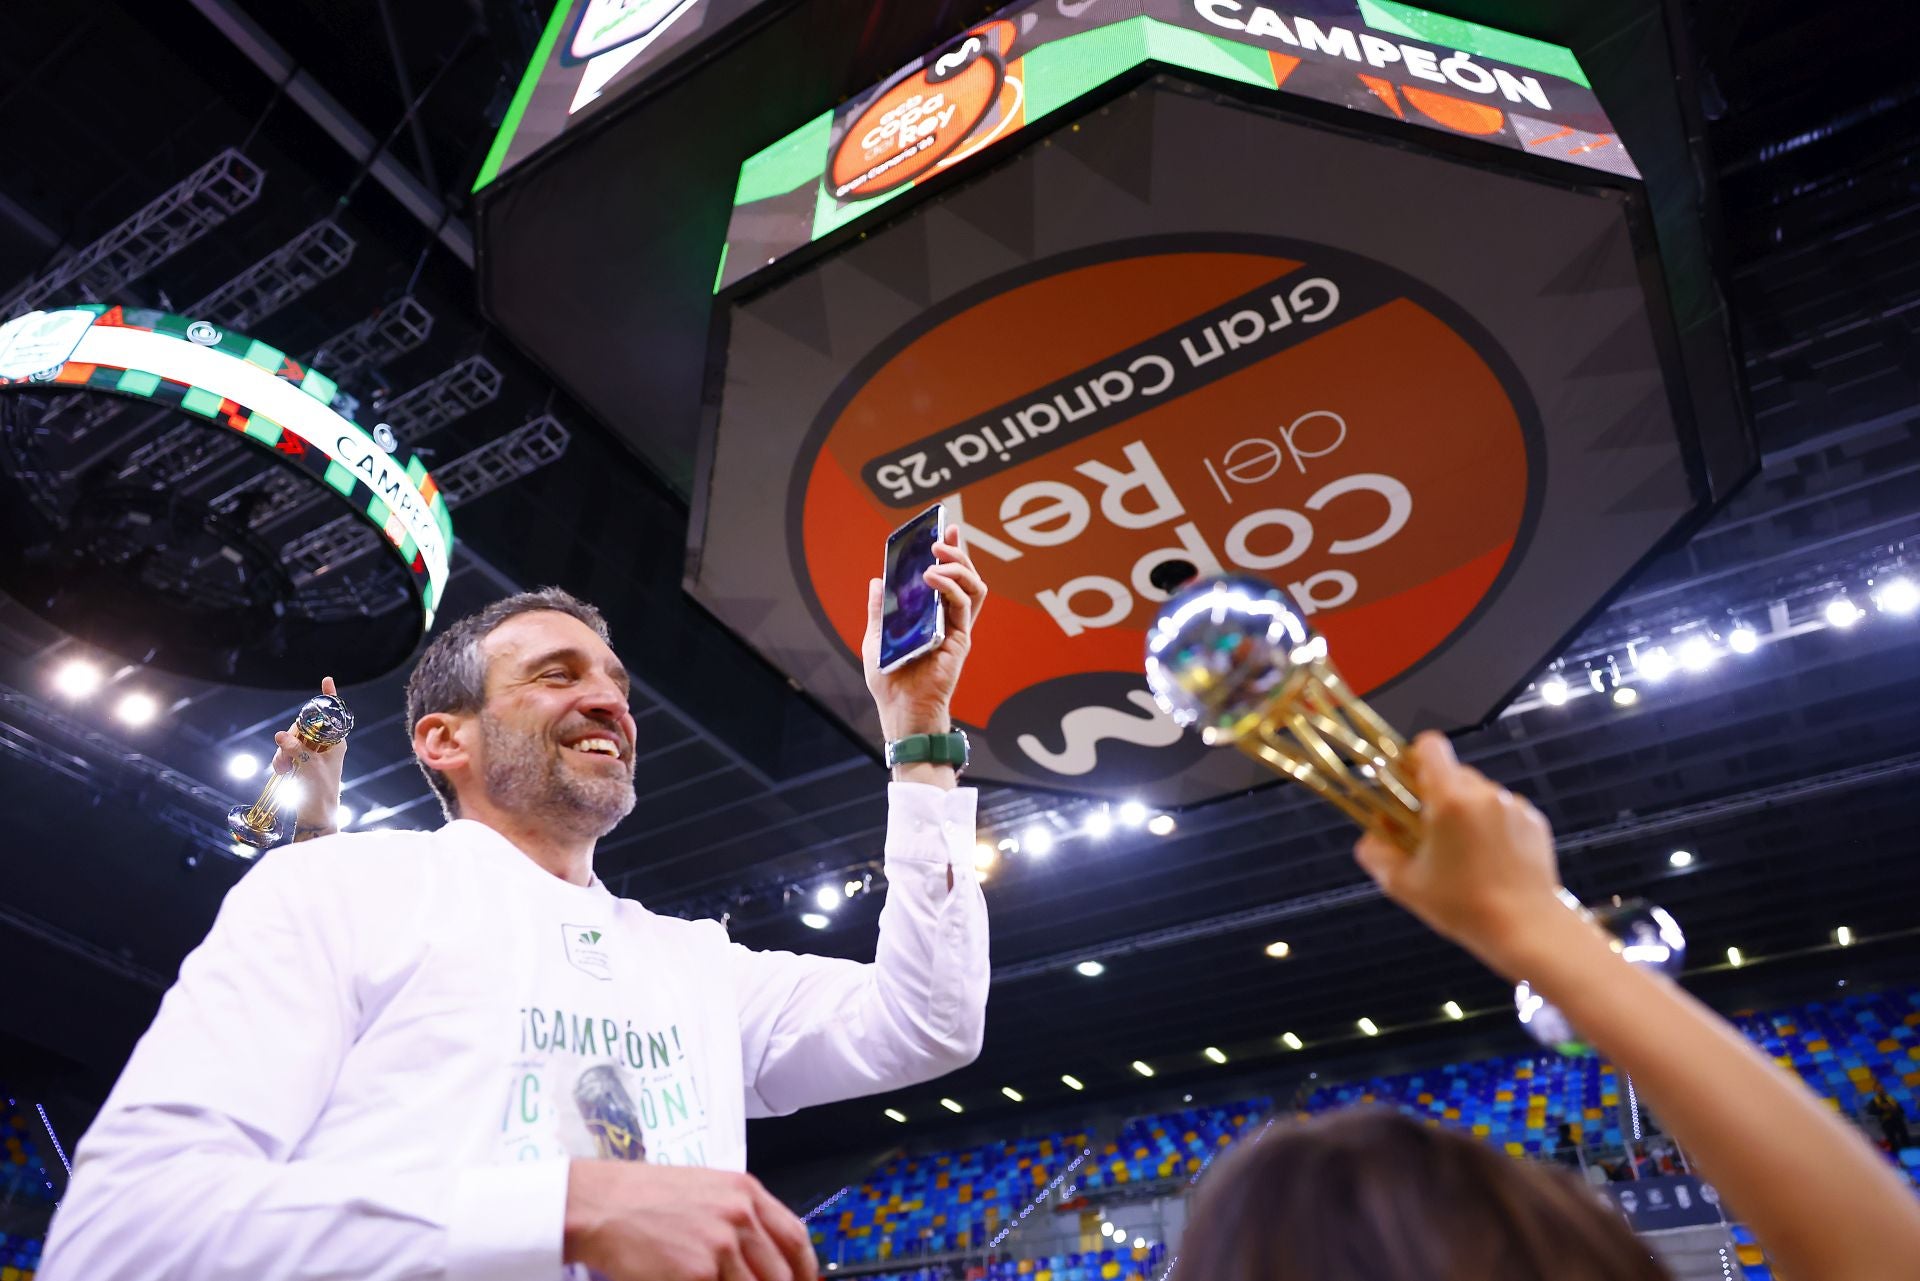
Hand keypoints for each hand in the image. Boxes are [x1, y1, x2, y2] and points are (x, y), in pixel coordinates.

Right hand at [274, 676, 345, 836]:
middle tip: (288, 757)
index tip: (327, 680)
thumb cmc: (321, 792)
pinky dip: (280, 762)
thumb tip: (280, 735)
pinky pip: (283, 754)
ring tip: (286, 770)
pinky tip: (283, 773)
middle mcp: (323, 745)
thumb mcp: (309, 768)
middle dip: (290, 739)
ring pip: (289, 741)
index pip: (331, 715)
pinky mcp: (298, 763)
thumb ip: (296, 750)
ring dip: (283, 754)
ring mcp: (310, 754)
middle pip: (301, 727)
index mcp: (335, 742)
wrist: (316, 817)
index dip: (328, 698)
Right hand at [564, 1161, 818, 1280]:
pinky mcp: (698, 1273)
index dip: (804, 1270)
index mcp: (745, 1192)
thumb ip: (737, 1217)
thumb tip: (761, 1254)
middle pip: (781, 1272)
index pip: (795, 1238)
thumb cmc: (643, 1197)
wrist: (601, 1204)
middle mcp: (740, 1216)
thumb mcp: (704, 1190)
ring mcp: (721, 1246)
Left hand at [863, 524, 987, 739]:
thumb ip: (880, 611)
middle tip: (943, 538)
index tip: (943, 530)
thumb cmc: (890, 681)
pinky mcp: (960, 638)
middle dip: (957, 552)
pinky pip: (964, 604)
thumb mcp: (876, 639)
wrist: (900, 711)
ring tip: (938, 558)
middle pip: (964, 577)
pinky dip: (951, 586)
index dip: (948, 554)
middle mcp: (947, 620)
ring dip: (959, 566)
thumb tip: (877, 581)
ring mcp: (956, 628)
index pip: (945, 579)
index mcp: (930, 617)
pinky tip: (933, 578)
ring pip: (972, 586)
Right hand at [1351, 732, 1565, 971]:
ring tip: (1463, 853)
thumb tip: (1370, 838)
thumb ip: (1377, 854)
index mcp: (1450, 800)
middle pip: (1453, 772)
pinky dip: (1493, 827)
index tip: (1408, 783)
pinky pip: (1504, 811)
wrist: (1526, 929)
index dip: (1414, 759)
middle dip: (1438, 795)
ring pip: (1479, 793)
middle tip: (1429, 830)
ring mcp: (1514, 806)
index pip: (1430, 746)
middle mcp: (1485, 794)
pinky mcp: (1534, 822)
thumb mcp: (1405, 885)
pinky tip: (1490, 860)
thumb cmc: (1464, 908)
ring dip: (1466, 812)